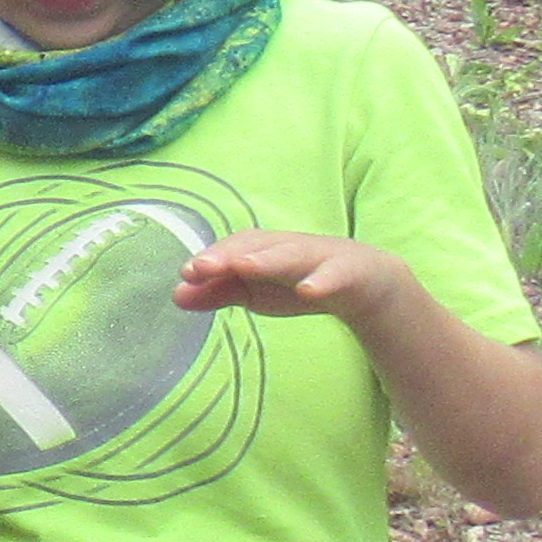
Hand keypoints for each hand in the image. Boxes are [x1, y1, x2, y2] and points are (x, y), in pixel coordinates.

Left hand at [175, 229, 394, 323]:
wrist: (365, 284)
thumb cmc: (298, 280)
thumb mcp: (254, 292)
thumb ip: (217, 293)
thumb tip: (176, 295)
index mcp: (262, 250)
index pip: (232, 248)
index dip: (210, 259)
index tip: (186, 273)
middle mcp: (287, 247)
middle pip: (256, 245)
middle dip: (228, 254)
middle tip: (201, 267)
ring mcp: (319, 257)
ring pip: (292, 254)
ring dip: (267, 259)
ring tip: (244, 267)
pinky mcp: (349, 272)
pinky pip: (336, 276)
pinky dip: (322, 281)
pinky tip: (308, 290)